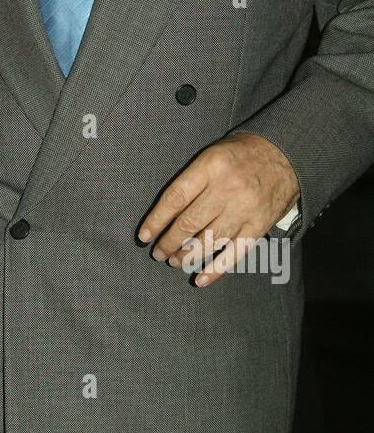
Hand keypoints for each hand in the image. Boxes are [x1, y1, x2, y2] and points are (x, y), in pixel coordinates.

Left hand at [137, 132, 300, 286]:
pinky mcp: (260, 225)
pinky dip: (216, 269)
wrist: (286, 152)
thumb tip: (165, 214)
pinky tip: (200, 279)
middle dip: (169, 243)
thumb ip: (191, 180)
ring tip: (174, 261)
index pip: (175, 198)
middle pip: (189, 223)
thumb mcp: (212, 154)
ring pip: (209, 241)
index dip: (156, 220)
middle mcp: (227, 188)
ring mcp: (245, 208)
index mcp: (211, 166)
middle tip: (158, 253)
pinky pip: (235, 252)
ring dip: (187, 256)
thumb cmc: (241, 154)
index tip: (144, 235)